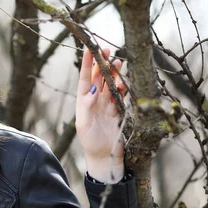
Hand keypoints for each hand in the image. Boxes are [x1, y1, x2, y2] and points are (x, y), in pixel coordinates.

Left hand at [75, 48, 126, 182]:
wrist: (104, 158)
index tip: (89, 49)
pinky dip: (123, 87)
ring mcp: (108, 105)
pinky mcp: (119, 111)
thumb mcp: (84, 124)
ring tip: (118, 62)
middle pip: (100, 78)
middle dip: (103, 63)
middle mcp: (95, 101)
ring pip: (112, 84)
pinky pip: (122, 95)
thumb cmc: (90, 142)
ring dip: (115, 73)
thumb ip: (87, 106)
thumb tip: (93, 89)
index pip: (85, 78)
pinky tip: (124, 81)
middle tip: (107, 49)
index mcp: (84, 101)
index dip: (88, 64)